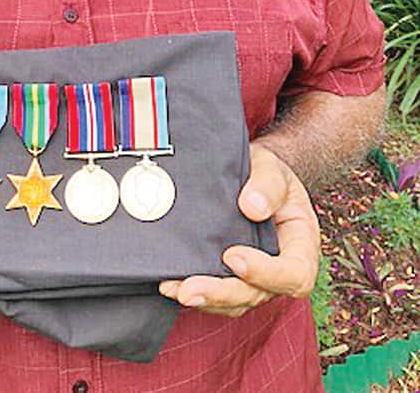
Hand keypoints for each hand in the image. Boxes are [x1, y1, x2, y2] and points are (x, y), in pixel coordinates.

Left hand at [159, 141, 319, 316]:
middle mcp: (279, 269)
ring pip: (233, 301)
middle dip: (222, 294)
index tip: (233, 256)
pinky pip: (215, 294)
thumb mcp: (273, 168)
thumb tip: (253, 207)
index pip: (294, 274)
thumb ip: (268, 184)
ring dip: (204, 298)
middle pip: (257, 294)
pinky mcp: (229, 276)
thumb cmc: (268, 174)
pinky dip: (191, 290)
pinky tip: (168, 284)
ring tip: (175, 289)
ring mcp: (254, 277)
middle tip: (190, 289)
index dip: (266, 274)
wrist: (251, 174)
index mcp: (300, 245)